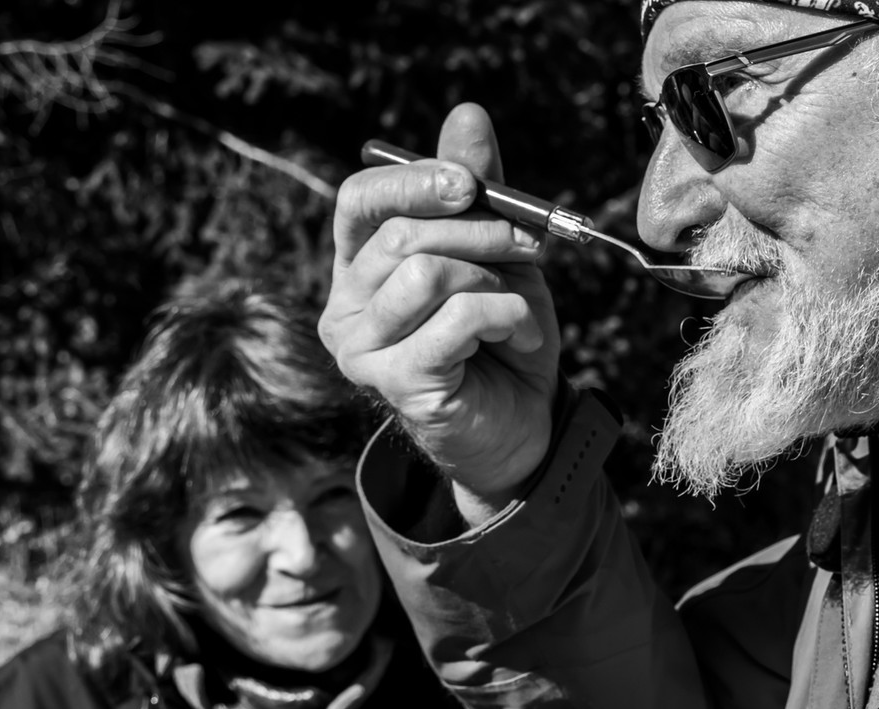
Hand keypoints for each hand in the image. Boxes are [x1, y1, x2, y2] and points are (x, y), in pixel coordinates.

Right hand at [321, 102, 560, 518]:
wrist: (525, 425)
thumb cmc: (504, 338)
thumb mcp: (499, 253)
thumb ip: (478, 190)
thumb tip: (467, 114)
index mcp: (359, 267)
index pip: (359, 201)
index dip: (414, 180)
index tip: (471, 183)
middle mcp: (346, 308)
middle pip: (400, 234)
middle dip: (480, 229)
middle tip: (533, 244)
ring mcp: (362, 350)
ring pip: (424, 273)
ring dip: (493, 278)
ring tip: (520, 306)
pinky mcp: (396, 383)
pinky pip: (454, 318)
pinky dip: (504, 315)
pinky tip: (522, 336)